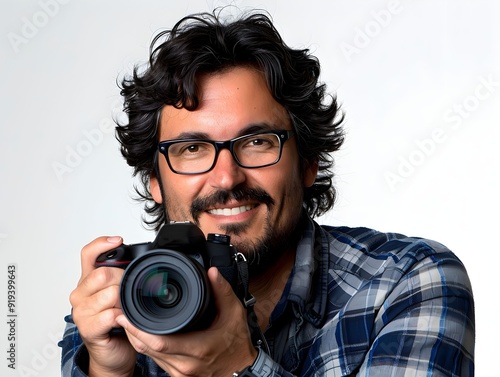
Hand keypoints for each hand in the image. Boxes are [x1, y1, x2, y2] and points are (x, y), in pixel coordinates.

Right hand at [69, 236, 136, 376]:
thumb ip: (124, 277)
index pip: (88, 253)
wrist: (113, 352)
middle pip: (104, 274)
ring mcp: (81, 311)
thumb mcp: (120, 294)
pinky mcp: (87, 328)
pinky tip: (122, 321)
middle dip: (124, 281)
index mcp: (88, 280)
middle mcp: (81, 293)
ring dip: (124, 302)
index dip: (103, 244)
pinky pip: (110, 314)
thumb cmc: (118, 321)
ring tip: (125, 309)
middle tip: (130, 293)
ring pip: (110, 293)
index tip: (119, 240)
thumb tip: (141, 262)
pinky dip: (122, 317)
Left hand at [117, 267, 257, 376]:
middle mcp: (185, 364)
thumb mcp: (234, 313)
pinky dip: (147, 348)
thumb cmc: (238, 344)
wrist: (243, 371)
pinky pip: (157, 362)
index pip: (160, 342)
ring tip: (128, 322)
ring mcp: (180, 373)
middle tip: (121, 314)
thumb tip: (212, 272)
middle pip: (148, 349)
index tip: (127, 315)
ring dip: (138, 339)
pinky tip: (143, 335)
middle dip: (132, 331)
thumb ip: (222, 291)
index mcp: (198, 348)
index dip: (139, 330)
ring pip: (150, 357)